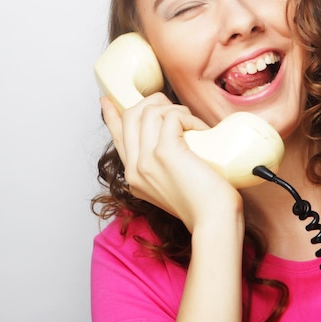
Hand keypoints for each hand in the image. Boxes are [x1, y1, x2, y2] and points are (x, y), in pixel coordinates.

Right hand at [100, 94, 241, 231]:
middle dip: (154, 103)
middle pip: (130, 116)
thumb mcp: (171, 184)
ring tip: (194, 126)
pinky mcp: (165, 152)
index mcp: (133, 176)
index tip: (107, 101)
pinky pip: (172, 116)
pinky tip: (200, 129)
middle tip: (177, 111)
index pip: (116, 137)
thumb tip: (169, 132)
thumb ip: (160, 164)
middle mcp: (134, 168)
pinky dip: (189, 117)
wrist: (213, 220)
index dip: (111, 116)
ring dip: (176, 110)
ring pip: (150, 111)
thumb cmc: (202, 203)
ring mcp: (146, 160)